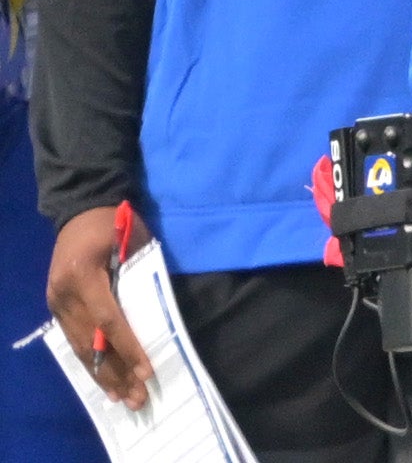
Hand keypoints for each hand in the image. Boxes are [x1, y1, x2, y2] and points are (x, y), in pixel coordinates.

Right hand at [48, 206, 153, 407]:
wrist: (80, 210)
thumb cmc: (113, 223)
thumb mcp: (133, 241)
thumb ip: (140, 276)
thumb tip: (157, 317)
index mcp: (83, 275)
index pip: (110, 320)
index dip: (129, 348)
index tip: (147, 371)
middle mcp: (64, 294)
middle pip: (92, 343)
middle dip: (116, 373)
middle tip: (138, 398)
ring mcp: (56, 303)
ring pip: (80, 348)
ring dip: (102, 375)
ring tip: (123, 398)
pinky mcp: (56, 307)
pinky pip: (73, 341)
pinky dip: (90, 362)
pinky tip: (104, 380)